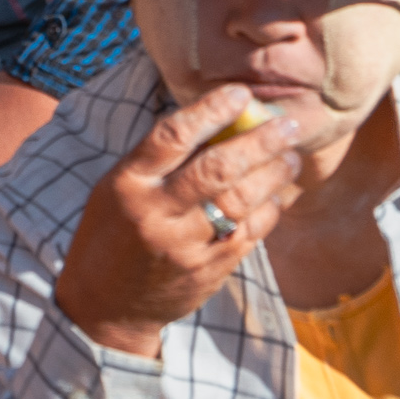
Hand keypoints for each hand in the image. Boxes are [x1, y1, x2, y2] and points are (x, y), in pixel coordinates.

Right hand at [52, 87, 307, 359]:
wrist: (108, 305)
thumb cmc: (114, 233)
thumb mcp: (118, 187)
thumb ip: (159, 160)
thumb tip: (218, 121)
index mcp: (128, 183)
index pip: (172, 136)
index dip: (211, 110)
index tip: (242, 93)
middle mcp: (156, 213)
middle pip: (216, 169)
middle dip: (259, 142)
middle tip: (288, 123)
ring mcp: (184, 246)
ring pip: (240, 202)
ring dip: (273, 175)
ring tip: (291, 156)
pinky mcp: (207, 270)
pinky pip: (249, 233)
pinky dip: (269, 210)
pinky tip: (279, 194)